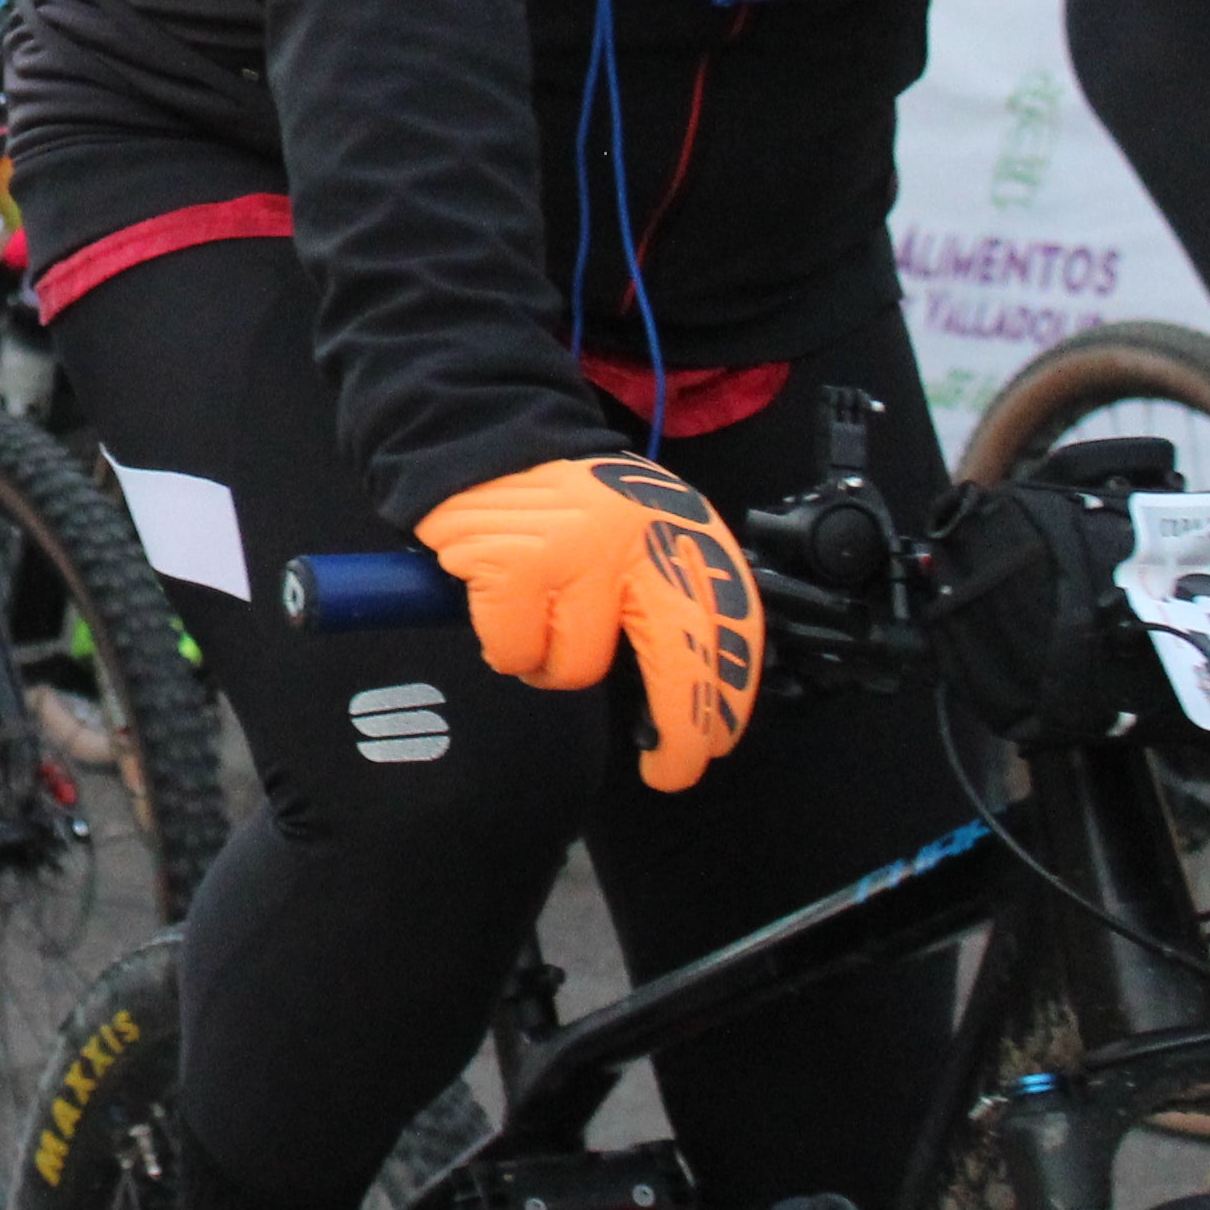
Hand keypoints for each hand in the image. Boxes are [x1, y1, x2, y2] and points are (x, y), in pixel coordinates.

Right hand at [415, 453, 764, 794]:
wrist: (481, 436)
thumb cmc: (564, 507)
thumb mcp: (637, 531)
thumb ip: (664, 596)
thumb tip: (688, 699)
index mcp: (679, 528)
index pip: (728, 625)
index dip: (726, 694)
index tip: (714, 742)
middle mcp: (639, 537)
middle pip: (679, 660)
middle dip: (681, 732)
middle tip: (670, 773)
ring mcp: (574, 550)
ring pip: (578, 668)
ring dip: (551, 663)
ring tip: (536, 618)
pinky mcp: (513, 563)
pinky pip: (515, 653)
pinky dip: (503, 645)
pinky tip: (499, 604)